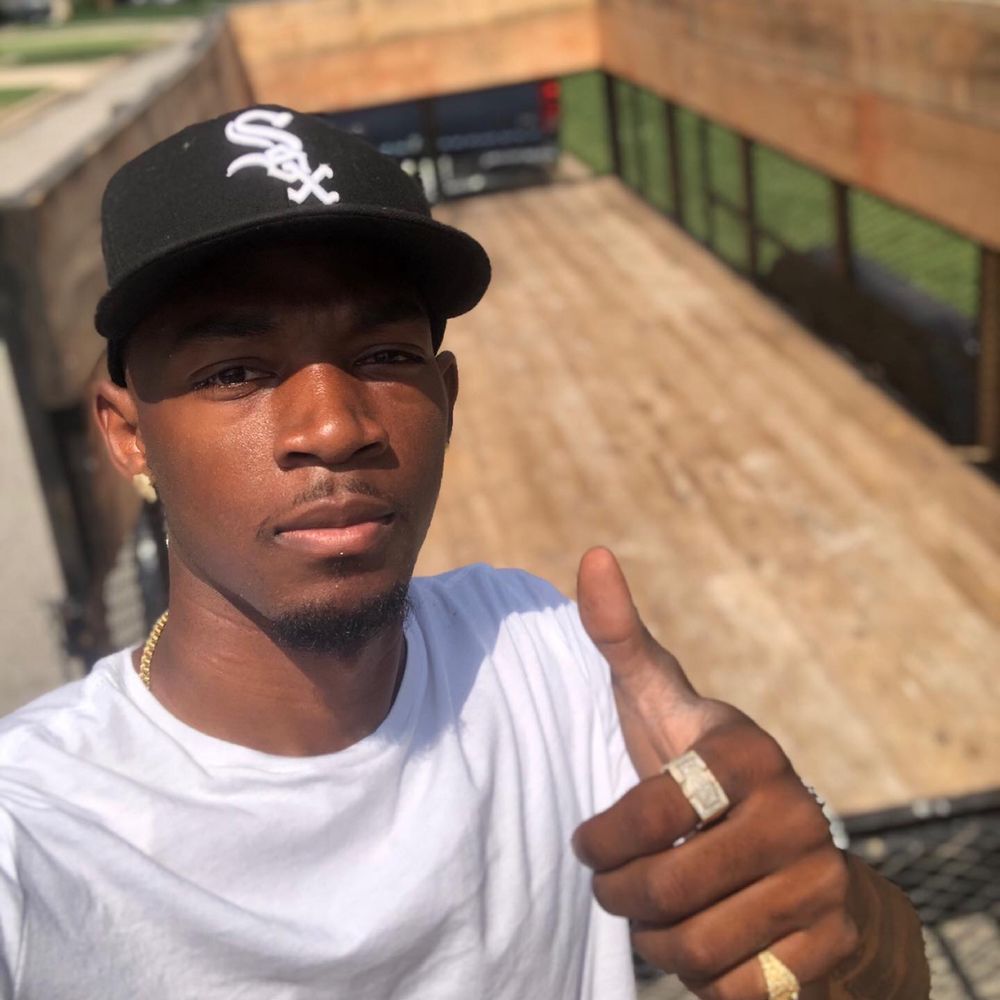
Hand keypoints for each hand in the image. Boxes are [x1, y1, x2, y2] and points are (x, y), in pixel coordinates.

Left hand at [572, 547, 859, 998]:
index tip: (588, 843)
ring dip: (658, 942)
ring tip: (658, 913)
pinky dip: (707, 979)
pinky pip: (738, 993)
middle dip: (621, 897)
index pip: (650, 814)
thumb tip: (592, 554)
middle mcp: (798, 811)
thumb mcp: (659, 702)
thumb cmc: (701, 770)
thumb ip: (620, 636)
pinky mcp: (833, 943)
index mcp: (747, 750)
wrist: (797, 854)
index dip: (601, 840)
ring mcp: (824, 880)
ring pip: (696, 949)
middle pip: (667, 891)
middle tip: (616, 886)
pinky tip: (710, 940)